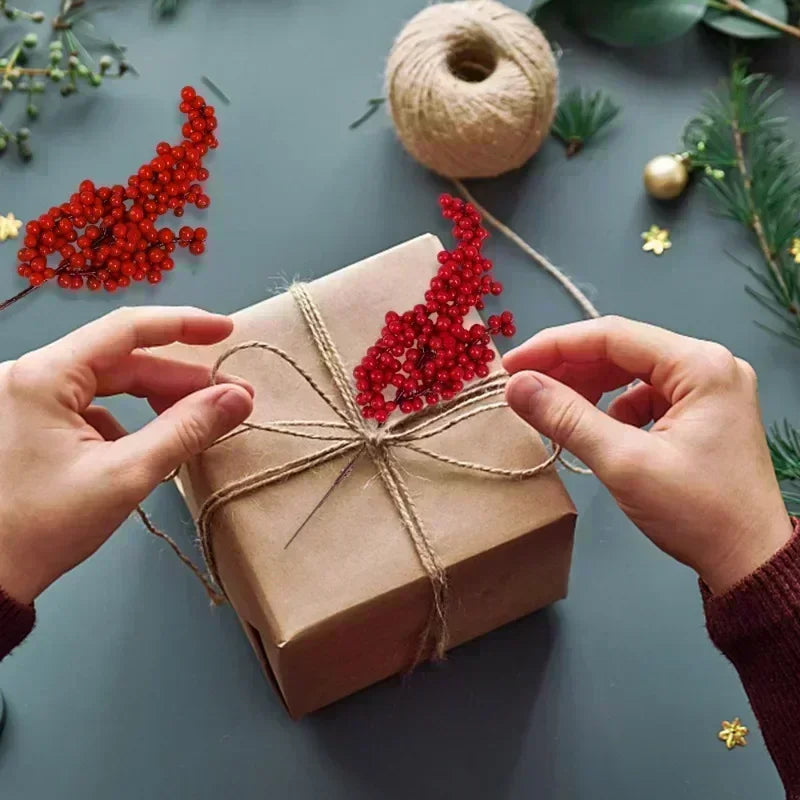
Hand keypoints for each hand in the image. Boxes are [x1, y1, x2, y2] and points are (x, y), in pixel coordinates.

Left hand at [0, 307, 253, 604]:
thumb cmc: (45, 526)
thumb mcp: (126, 475)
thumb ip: (186, 429)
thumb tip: (237, 398)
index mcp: (45, 376)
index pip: (126, 330)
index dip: (183, 326)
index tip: (227, 331)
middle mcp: (30, 376)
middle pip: (121, 361)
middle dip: (179, 380)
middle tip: (232, 398)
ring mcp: (26, 400)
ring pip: (108, 384)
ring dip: (156, 401)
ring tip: (201, 422)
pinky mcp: (28, 424)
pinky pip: (91, 407)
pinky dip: (128, 421)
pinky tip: (150, 447)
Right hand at [503, 316, 792, 593]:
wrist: (750, 561)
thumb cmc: (697, 513)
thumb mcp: (623, 463)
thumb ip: (567, 417)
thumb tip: (516, 386)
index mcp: (700, 364)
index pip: (612, 335)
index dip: (553, 346)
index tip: (510, 366)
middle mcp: (709, 364)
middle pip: (621, 350)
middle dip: (568, 368)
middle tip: (523, 389)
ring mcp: (709, 388)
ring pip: (630, 373)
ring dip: (588, 387)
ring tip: (552, 410)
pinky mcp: (703, 413)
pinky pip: (645, 395)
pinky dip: (613, 408)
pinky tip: (596, 430)